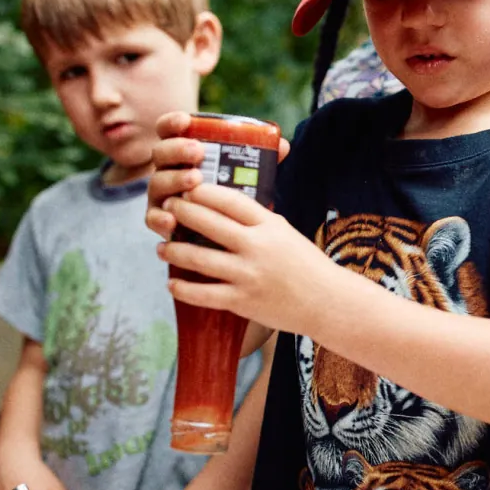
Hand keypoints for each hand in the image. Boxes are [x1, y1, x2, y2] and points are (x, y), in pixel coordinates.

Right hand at [145, 111, 290, 240]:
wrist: (224, 232)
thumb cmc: (232, 193)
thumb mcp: (246, 174)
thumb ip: (260, 158)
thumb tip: (283, 145)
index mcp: (182, 152)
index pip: (169, 130)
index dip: (172, 122)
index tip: (185, 121)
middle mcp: (167, 169)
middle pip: (161, 153)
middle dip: (177, 149)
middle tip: (198, 151)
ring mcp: (161, 195)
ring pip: (157, 183)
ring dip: (174, 180)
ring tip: (196, 180)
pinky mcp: (159, 220)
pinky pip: (152, 218)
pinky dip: (160, 218)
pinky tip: (172, 220)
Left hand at [158, 183, 338, 336]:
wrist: (328, 303)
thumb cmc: (306, 266)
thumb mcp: (285, 233)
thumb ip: (257, 221)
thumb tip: (222, 205)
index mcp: (269, 225)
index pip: (230, 200)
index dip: (204, 191)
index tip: (187, 187)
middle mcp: (257, 247)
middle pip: (208, 223)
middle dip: (181, 212)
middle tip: (166, 208)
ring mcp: (248, 274)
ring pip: (198, 257)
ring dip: (173, 250)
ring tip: (161, 246)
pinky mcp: (243, 301)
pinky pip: (204, 294)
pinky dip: (183, 288)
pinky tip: (172, 283)